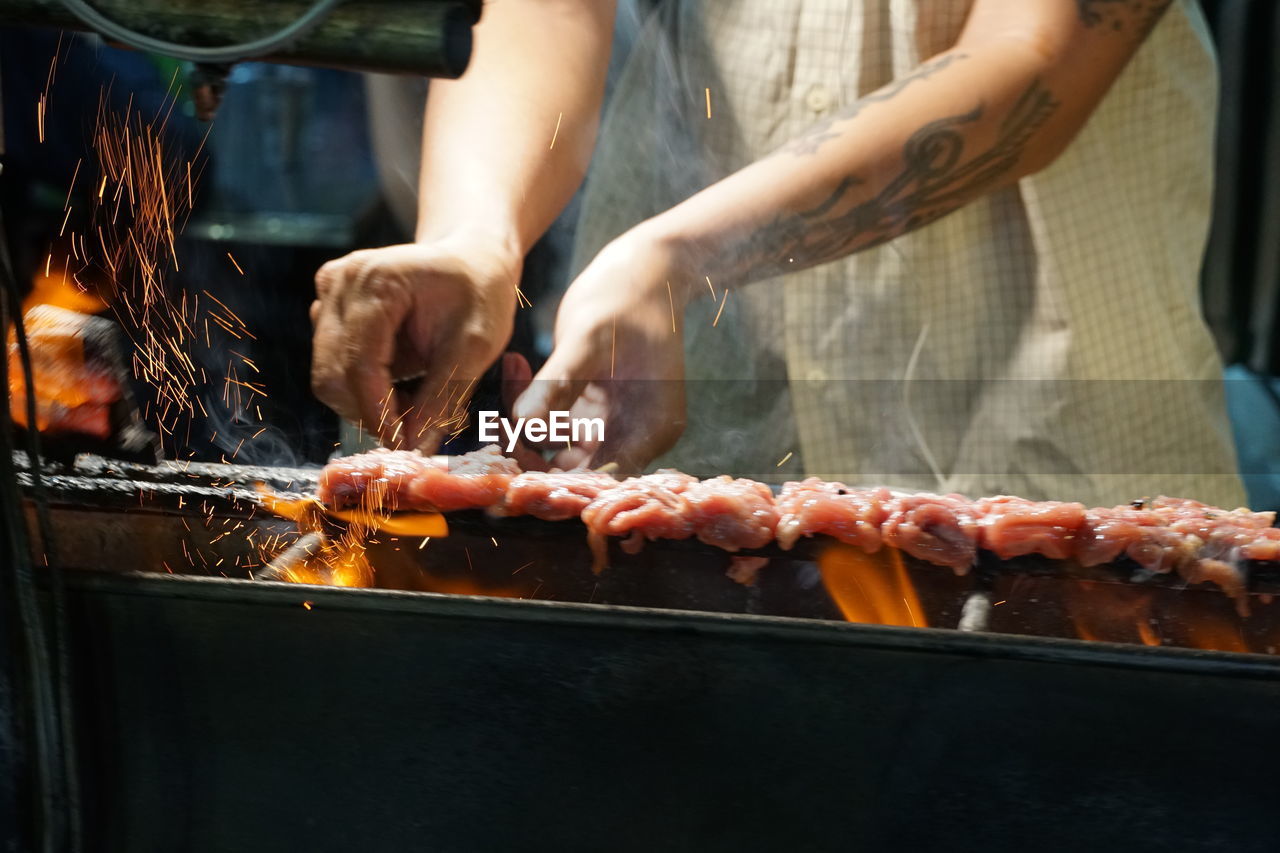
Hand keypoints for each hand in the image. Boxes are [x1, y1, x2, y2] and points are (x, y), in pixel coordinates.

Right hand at [311, 235, 520, 451]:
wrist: (472, 261)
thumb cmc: (480, 295)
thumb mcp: (475, 346)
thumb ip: (443, 398)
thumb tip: (413, 449)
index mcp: (375, 280)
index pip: (360, 365)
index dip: (379, 414)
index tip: (405, 449)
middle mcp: (340, 282)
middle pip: (334, 376)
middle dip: (373, 412)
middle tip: (418, 428)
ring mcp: (327, 294)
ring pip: (329, 378)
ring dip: (368, 404)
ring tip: (417, 401)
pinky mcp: (327, 310)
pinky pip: (333, 367)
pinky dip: (364, 389)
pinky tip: (403, 384)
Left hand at [513, 228, 688, 474]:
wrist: (647, 264)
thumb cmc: (625, 297)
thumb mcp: (586, 341)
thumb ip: (555, 385)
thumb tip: (521, 424)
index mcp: (649, 430)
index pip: (597, 479)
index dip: (553, 483)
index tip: (508, 471)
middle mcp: (636, 435)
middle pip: (575, 471)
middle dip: (530, 453)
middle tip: (493, 428)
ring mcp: (615, 423)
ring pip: (558, 447)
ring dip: (525, 422)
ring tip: (511, 373)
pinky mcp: (594, 407)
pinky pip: (554, 421)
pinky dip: (532, 401)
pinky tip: (516, 363)